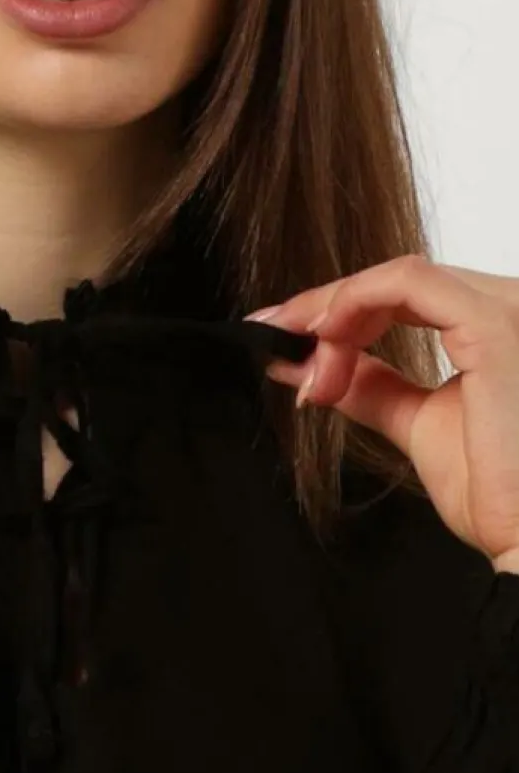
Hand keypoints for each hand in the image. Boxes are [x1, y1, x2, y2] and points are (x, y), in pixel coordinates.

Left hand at [244, 257, 518, 573]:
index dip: (341, 310)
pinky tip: (323, 337)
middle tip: (275, 340)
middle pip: (401, 282)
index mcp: (500, 329)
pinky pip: (407, 284)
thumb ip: (373, 389)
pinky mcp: (493, 326)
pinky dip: (353, 303)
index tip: (283, 334)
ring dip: (336, 313)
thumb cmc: (501, 494)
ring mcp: (507, 311)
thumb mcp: (419, 426)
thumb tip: (312, 369)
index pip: (412, 295)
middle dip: (326, 311)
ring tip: (303, 361)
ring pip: (400, 277)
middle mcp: (512, 307)